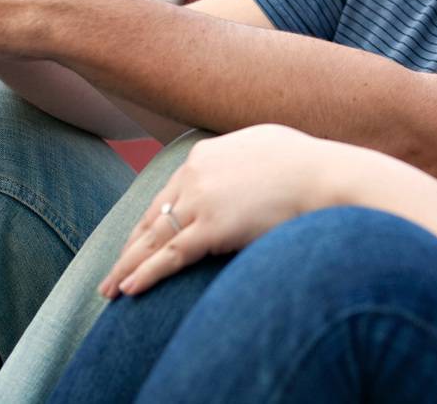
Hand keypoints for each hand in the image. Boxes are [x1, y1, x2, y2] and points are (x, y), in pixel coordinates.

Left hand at [99, 125, 359, 297]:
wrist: (326, 176)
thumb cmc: (308, 164)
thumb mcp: (266, 146)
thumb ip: (243, 158)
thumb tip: (245, 166)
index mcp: (204, 155)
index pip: (167, 194)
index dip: (150, 223)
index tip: (136, 243)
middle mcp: (194, 174)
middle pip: (153, 218)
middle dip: (130, 248)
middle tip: (113, 272)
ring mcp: (200, 201)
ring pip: (153, 240)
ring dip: (127, 268)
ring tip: (109, 291)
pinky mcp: (210, 228)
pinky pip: (170, 257)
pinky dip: (146, 275)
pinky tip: (128, 290)